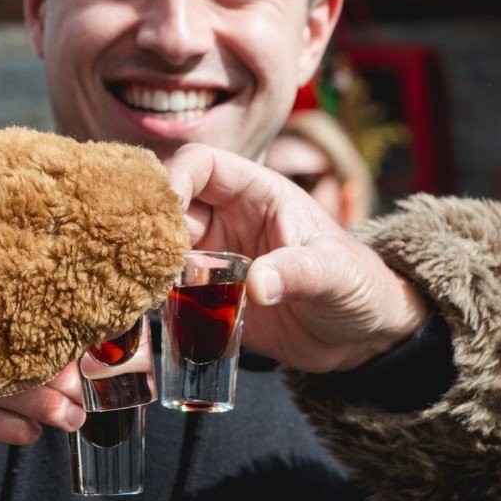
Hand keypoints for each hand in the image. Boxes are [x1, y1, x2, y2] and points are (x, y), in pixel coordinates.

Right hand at [165, 144, 428, 372]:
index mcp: (258, 194)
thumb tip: (256, 286)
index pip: (201, 164)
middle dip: (150, 226)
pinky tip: (146, 312)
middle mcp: (229, 219)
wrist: (363, 335)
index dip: (175, 178)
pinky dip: (155, 297)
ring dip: (147, 264)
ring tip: (137, 288)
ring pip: (163, 247)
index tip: (161, 213)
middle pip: (170, 205)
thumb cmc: (359, 285)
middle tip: (141, 259)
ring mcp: (216, 258)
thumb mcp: (335, 274)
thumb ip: (298, 273)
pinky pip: (170, 289)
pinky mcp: (210, 297)